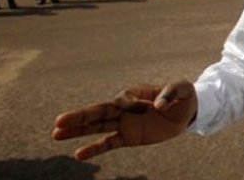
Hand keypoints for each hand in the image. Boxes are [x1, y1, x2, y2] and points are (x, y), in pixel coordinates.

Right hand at [52, 80, 197, 159]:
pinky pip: (108, 143)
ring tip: (56, 134)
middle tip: (58, 121)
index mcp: (135, 93)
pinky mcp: (128, 137)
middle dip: (79, 117)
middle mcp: (125, 108)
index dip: (132, 106)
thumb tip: (158, 106)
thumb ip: (171, 92)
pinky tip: (78, 154)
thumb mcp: (183, 88)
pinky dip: (94, 149)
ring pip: (97, 128)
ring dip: (77, 131)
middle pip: (98, 112)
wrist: (187, 111)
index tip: (151, 108)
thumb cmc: (184, 95)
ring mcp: (124, 123)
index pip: (123, 100)